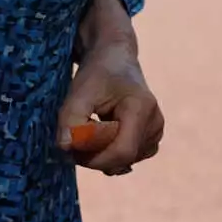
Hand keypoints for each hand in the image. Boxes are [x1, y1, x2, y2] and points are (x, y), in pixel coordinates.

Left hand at [59, 0, 164, 175]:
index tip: (73, 149)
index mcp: (142, 108)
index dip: (95, 158)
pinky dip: (112, 153)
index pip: (122, 152)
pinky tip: (103, 134)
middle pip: (123, 159)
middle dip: (95, 156)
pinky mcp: (152, 138)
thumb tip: (65, 148)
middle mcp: (155, 123)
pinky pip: (129, 158)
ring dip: (102, 154)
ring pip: (125, 161)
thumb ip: (69, 120)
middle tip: (76, 137)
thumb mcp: (79, 92)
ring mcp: (157, 132)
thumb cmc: (97, 74)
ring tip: (92, 129)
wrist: (115, 60)